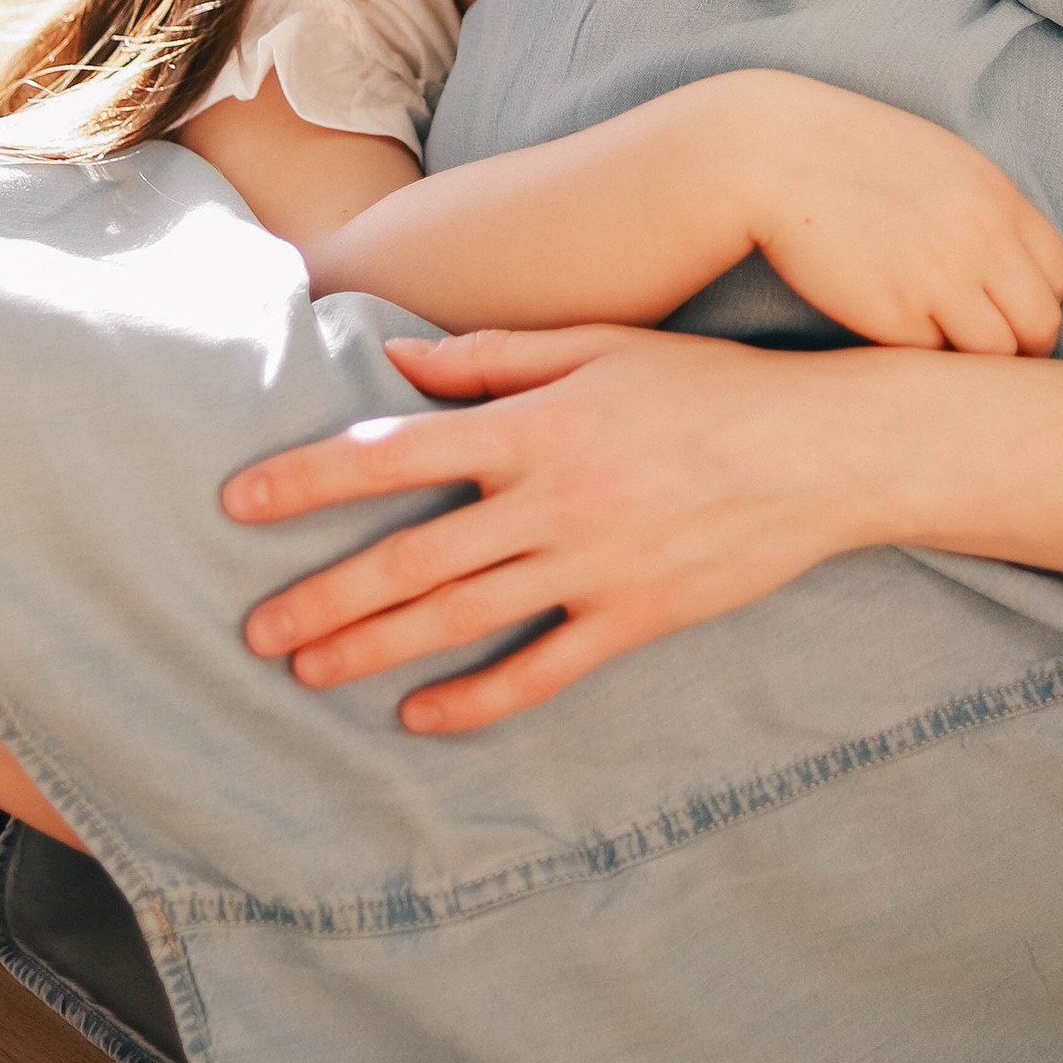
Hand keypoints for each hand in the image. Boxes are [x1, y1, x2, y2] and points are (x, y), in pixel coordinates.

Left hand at [222, 323, 876, 731]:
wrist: (824, 450)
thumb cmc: (706, 384)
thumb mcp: (599, 345)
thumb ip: (493, 357)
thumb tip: (396, 363)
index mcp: (535, 424)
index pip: (394, 453)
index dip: (309, 480)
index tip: (239, 504)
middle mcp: (553, 500)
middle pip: (411, 558)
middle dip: (323, 596)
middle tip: (254, 629)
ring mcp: (594, 568)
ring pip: (460, 621)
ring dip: (375, 650)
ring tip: (310, 671)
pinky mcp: (635, 620)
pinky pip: (541, 671)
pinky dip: (477, 700)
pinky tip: (421, 717)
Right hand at [731, 75, 1062, 355]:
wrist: (774, 154)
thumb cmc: (850, 156)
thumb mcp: (939, 162)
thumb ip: (984, 211)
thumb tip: (1012, 271)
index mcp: (996, 197)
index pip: (1058, 274)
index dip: (1039, 302)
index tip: (1013, 314)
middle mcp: (980, 238)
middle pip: (1040, 325)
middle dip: (1022, 348)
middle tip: (988, 355)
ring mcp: (939, 279)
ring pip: (996, 356)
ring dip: (976, 363)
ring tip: (945, 356)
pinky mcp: (894, 315)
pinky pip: (933, 360)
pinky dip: (922, 359)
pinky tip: (896, 340)